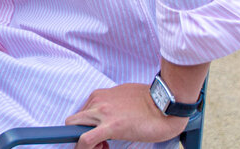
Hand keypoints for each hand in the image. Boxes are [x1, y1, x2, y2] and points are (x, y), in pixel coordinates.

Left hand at [65, 82, 187, 148]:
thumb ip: (111, 104)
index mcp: (100, 95)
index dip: (85, 127)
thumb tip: (110, 115)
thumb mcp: (124, 96)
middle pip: (73, 121)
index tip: (96, 135)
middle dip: (79, 135)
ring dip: (84, 143)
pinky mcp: (111, 126)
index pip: (82, 113)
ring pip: (74, 129)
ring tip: (104, 147)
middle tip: (99, 144)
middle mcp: (97, 102)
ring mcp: (102, 113)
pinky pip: (86, 140)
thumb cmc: (151, 101)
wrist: (166, 102)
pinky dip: (84, 148)